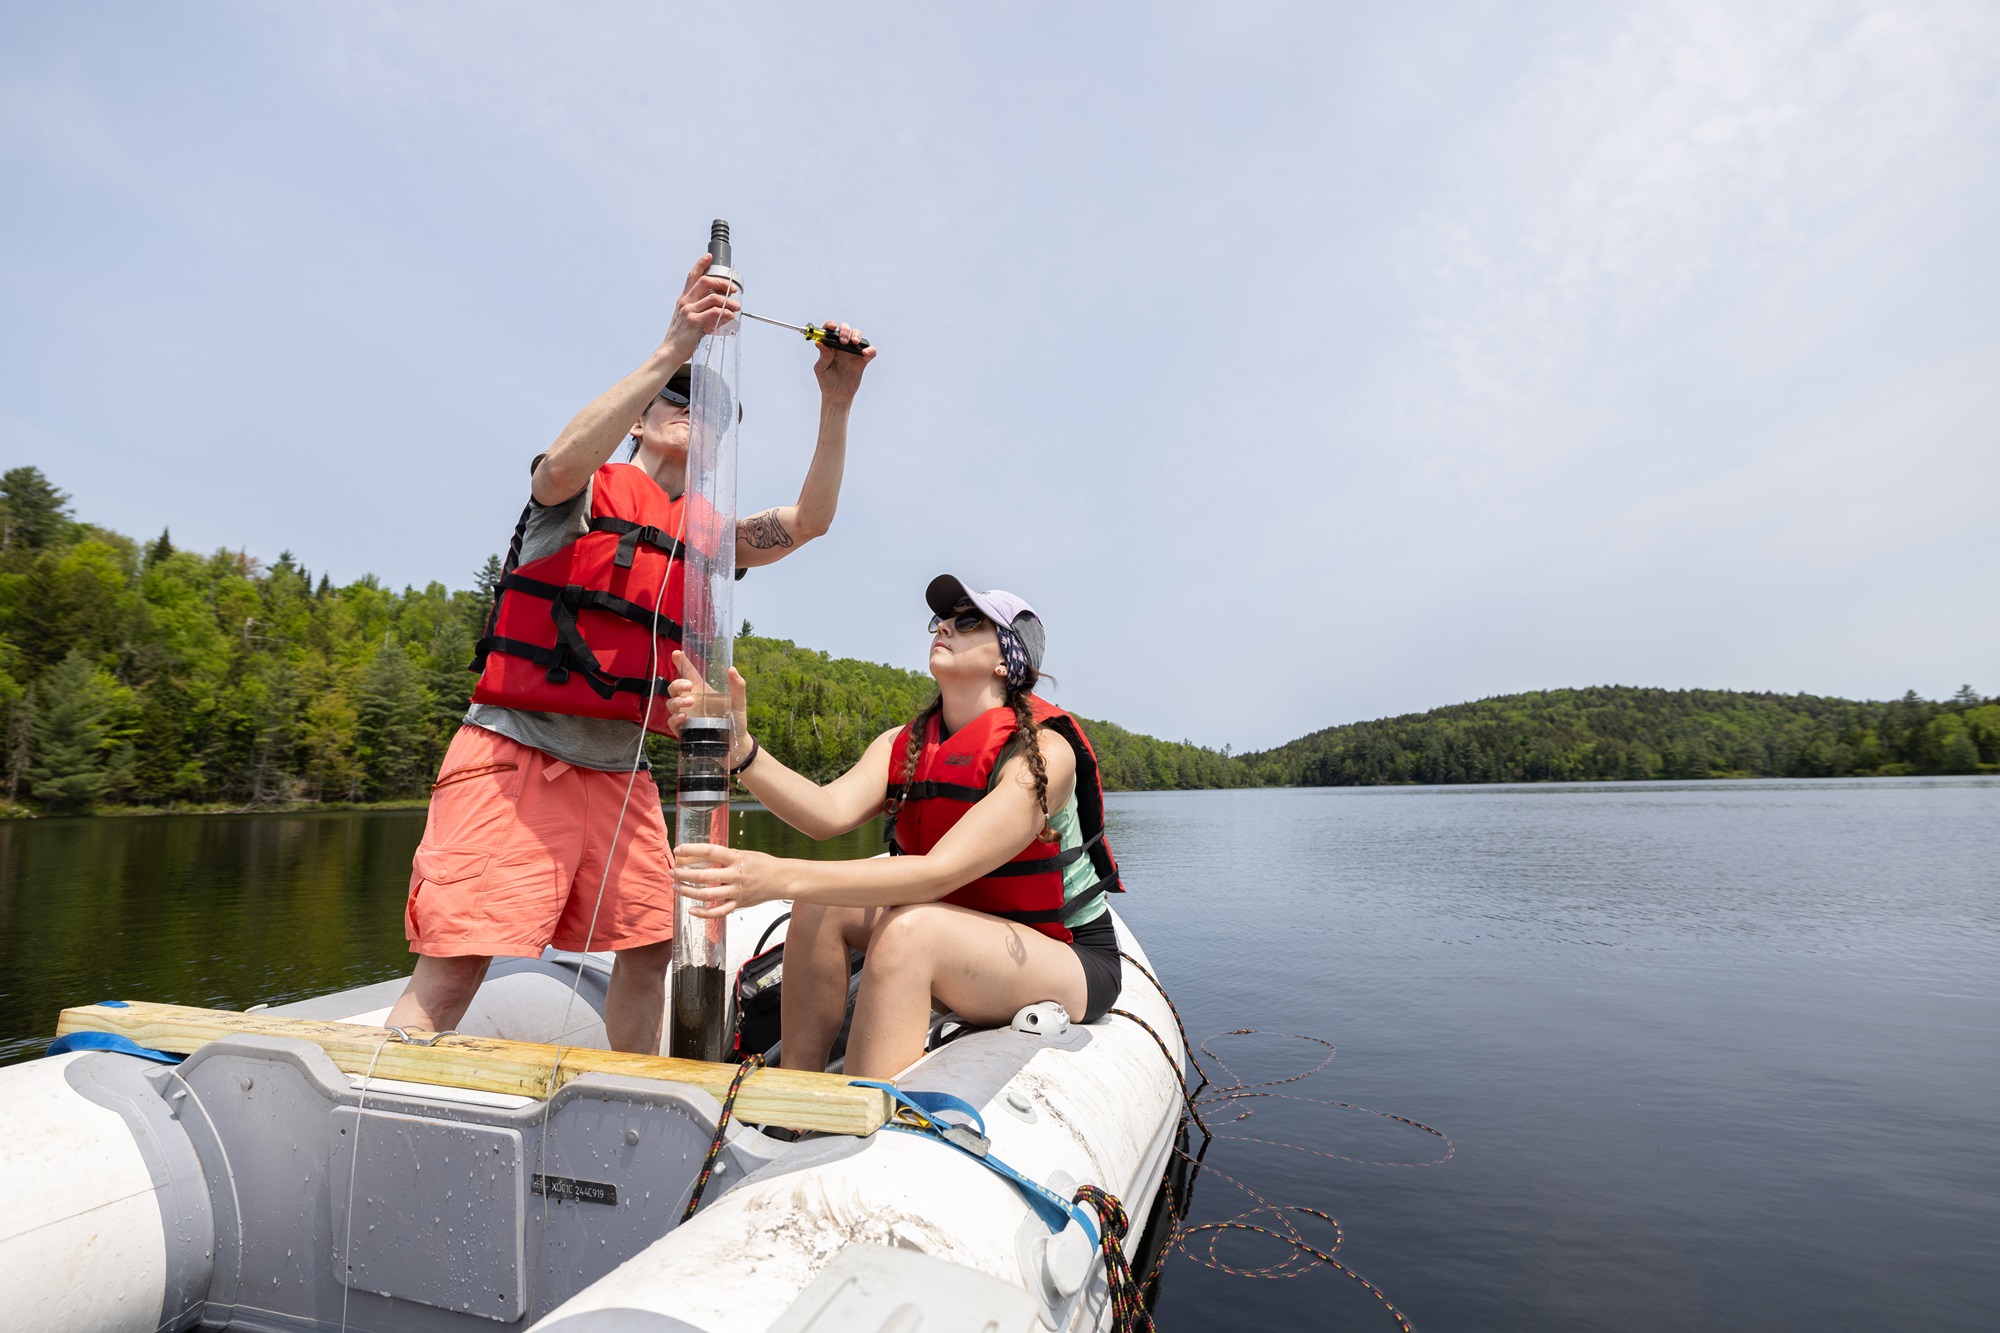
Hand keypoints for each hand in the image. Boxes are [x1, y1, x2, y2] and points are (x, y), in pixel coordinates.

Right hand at [662, 255, 741, 361]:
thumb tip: (720, 308)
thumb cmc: (682, 336)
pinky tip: (731, 316)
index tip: (709, 257)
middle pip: (705, 281)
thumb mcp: (688, 318)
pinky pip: (714, 313)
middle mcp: (685, 302)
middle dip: (722, 282)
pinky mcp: (694, 321)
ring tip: (736, 307)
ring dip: (728, 302)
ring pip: (713, 298)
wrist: (671, 351)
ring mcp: (689, 311)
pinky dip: (726, 313)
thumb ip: (701, 310)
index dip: (701, 264)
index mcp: (684, 299)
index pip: (692, 276)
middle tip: (732, 289)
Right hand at [667, 651, 750, 760]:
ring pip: (670, 703)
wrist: (736, 745)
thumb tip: (732, 669)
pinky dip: (675, 718)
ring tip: (690, 703)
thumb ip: (737, 686)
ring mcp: (686, 715)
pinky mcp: (684, 730)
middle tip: (688, 686)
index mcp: (702, 690)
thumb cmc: (736, 721)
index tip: (676, 653)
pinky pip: (672, 722)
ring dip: (677, 701)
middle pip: (674, 687)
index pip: (688, 673)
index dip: (681, 662)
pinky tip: (684, 716)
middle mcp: (692, 701)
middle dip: (677, 684)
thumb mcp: (739, 702)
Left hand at [672, 844, 789, 917]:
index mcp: (737, 858)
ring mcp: (737, 892)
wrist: (782, 879)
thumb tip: (701, 856)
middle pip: (705, 876)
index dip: (692, 850)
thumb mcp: (744, 854)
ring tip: (676, 887)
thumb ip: (725, 857)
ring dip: (689, 892)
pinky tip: (691, 910)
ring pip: (708, 895)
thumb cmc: (762, 864)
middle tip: (673, 871)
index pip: (710, 852)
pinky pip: (719, 912)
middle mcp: (736, 875)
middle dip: (685, 874)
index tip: (678, 850)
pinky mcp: (739, 904)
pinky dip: (704, 913)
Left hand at [812, 319, 875, 403]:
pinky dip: (870, 349)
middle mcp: (841, 346)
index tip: (832, 327)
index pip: (830, 330)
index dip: (831, 325)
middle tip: (843, 341)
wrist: (837, 395)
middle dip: (846, 330)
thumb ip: (823, 356)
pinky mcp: (862, 360)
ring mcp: (852, 352)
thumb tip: (820, 343)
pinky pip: (870, 351)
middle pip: (846, 329)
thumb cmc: (827, 381)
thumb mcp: (821, 369)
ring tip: (854, 343)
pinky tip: (865, 353)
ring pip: (858, 336)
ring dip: (857, 336)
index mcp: (830, 346)